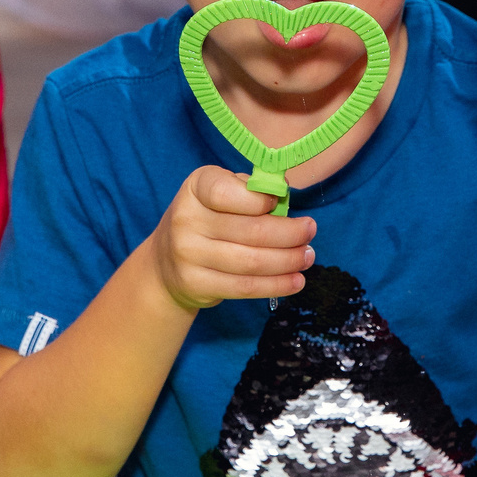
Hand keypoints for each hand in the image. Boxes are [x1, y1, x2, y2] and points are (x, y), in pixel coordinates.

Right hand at [148, 166, 315, 311]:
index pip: (228, 192)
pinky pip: (246, 288)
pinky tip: (296, 280)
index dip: (260, 200)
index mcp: (196, 188)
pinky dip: (277, 285)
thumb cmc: (207, 219)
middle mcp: (186, 220)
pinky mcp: (196, 285)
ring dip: (289, 261)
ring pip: (252, 262)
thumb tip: (283, 193)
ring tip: (307, 257)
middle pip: (251, 231)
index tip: (280, 203)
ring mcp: (188, 255)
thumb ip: (249, 189)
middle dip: (290, 234)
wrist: (166, 262)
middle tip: (310, 232)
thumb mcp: (219, 193)